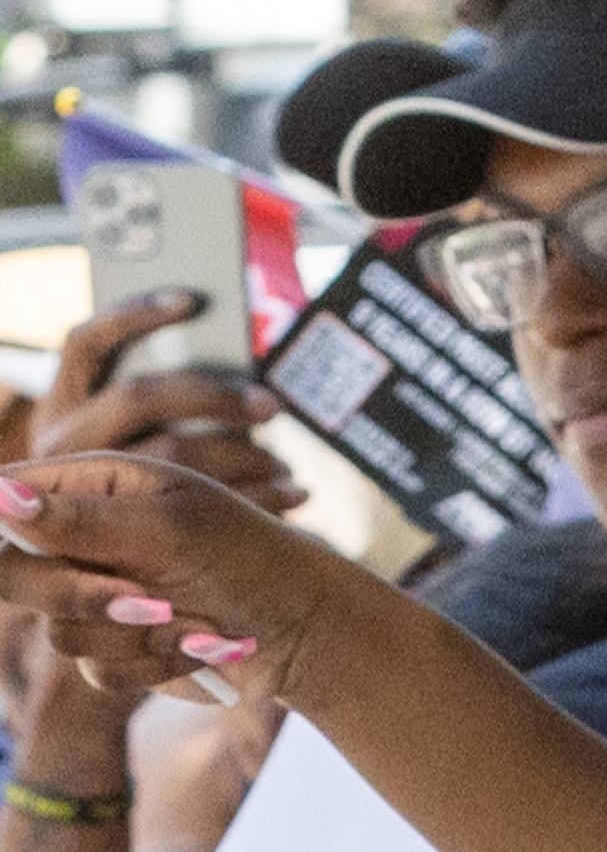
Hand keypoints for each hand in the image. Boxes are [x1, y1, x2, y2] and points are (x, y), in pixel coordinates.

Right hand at [0, 453, 364, 703]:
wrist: (306, 627)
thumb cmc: (250, 558)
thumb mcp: (171, 529)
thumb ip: (81, 519)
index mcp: (91, 487)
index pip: (6, 498)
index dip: (4, 526)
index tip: (37, 551)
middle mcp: (82, 541)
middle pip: (11, 576)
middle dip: (81, 595)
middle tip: (146, 598)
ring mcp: (93, 597)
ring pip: (60, 632)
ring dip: (142, 633)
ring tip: (201, 619)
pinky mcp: (113, 650)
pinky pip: (98, 670)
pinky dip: (158, 661)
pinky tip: (205, 644)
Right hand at [33, 293, 301, 512]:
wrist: (104, 552)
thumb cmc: (137, 468)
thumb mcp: (131, 426)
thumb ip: (166, 392)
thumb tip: (225, 346)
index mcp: (61, 401)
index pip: (86, 342)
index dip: (134, 316)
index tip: (192, 299)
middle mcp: (61, 441)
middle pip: (138, 398)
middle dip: (212, 395)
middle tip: (272, 405)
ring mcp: (86, 487)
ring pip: (170, 455)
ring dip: (244, 454)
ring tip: (287, 463)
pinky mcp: (126, 530)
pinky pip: (201, 509)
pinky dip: (259, 497)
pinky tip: (299, 495)